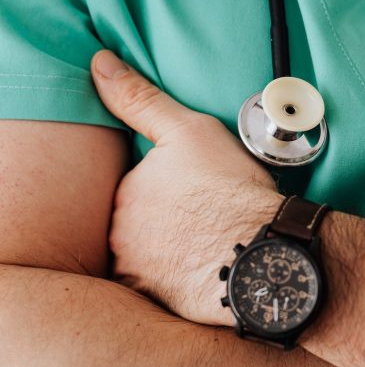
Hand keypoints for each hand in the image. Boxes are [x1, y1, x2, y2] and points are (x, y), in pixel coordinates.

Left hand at [91, 50, 283, 325]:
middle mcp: (121, 235)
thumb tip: (100, 65)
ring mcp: (139, 272)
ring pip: (149, 257)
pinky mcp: (159, 302)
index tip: (200, 193)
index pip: (138, 188)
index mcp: (126, 193)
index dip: (171, 189)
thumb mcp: (189, 130)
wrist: (263, 251)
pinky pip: (161, 287)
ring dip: (171, 252)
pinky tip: (204, 270)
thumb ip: (140, 100)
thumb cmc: (232, 191)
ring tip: (210, 244)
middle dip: (166, 222)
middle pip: (140, 224)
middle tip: (206, 219)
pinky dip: (177, 279)